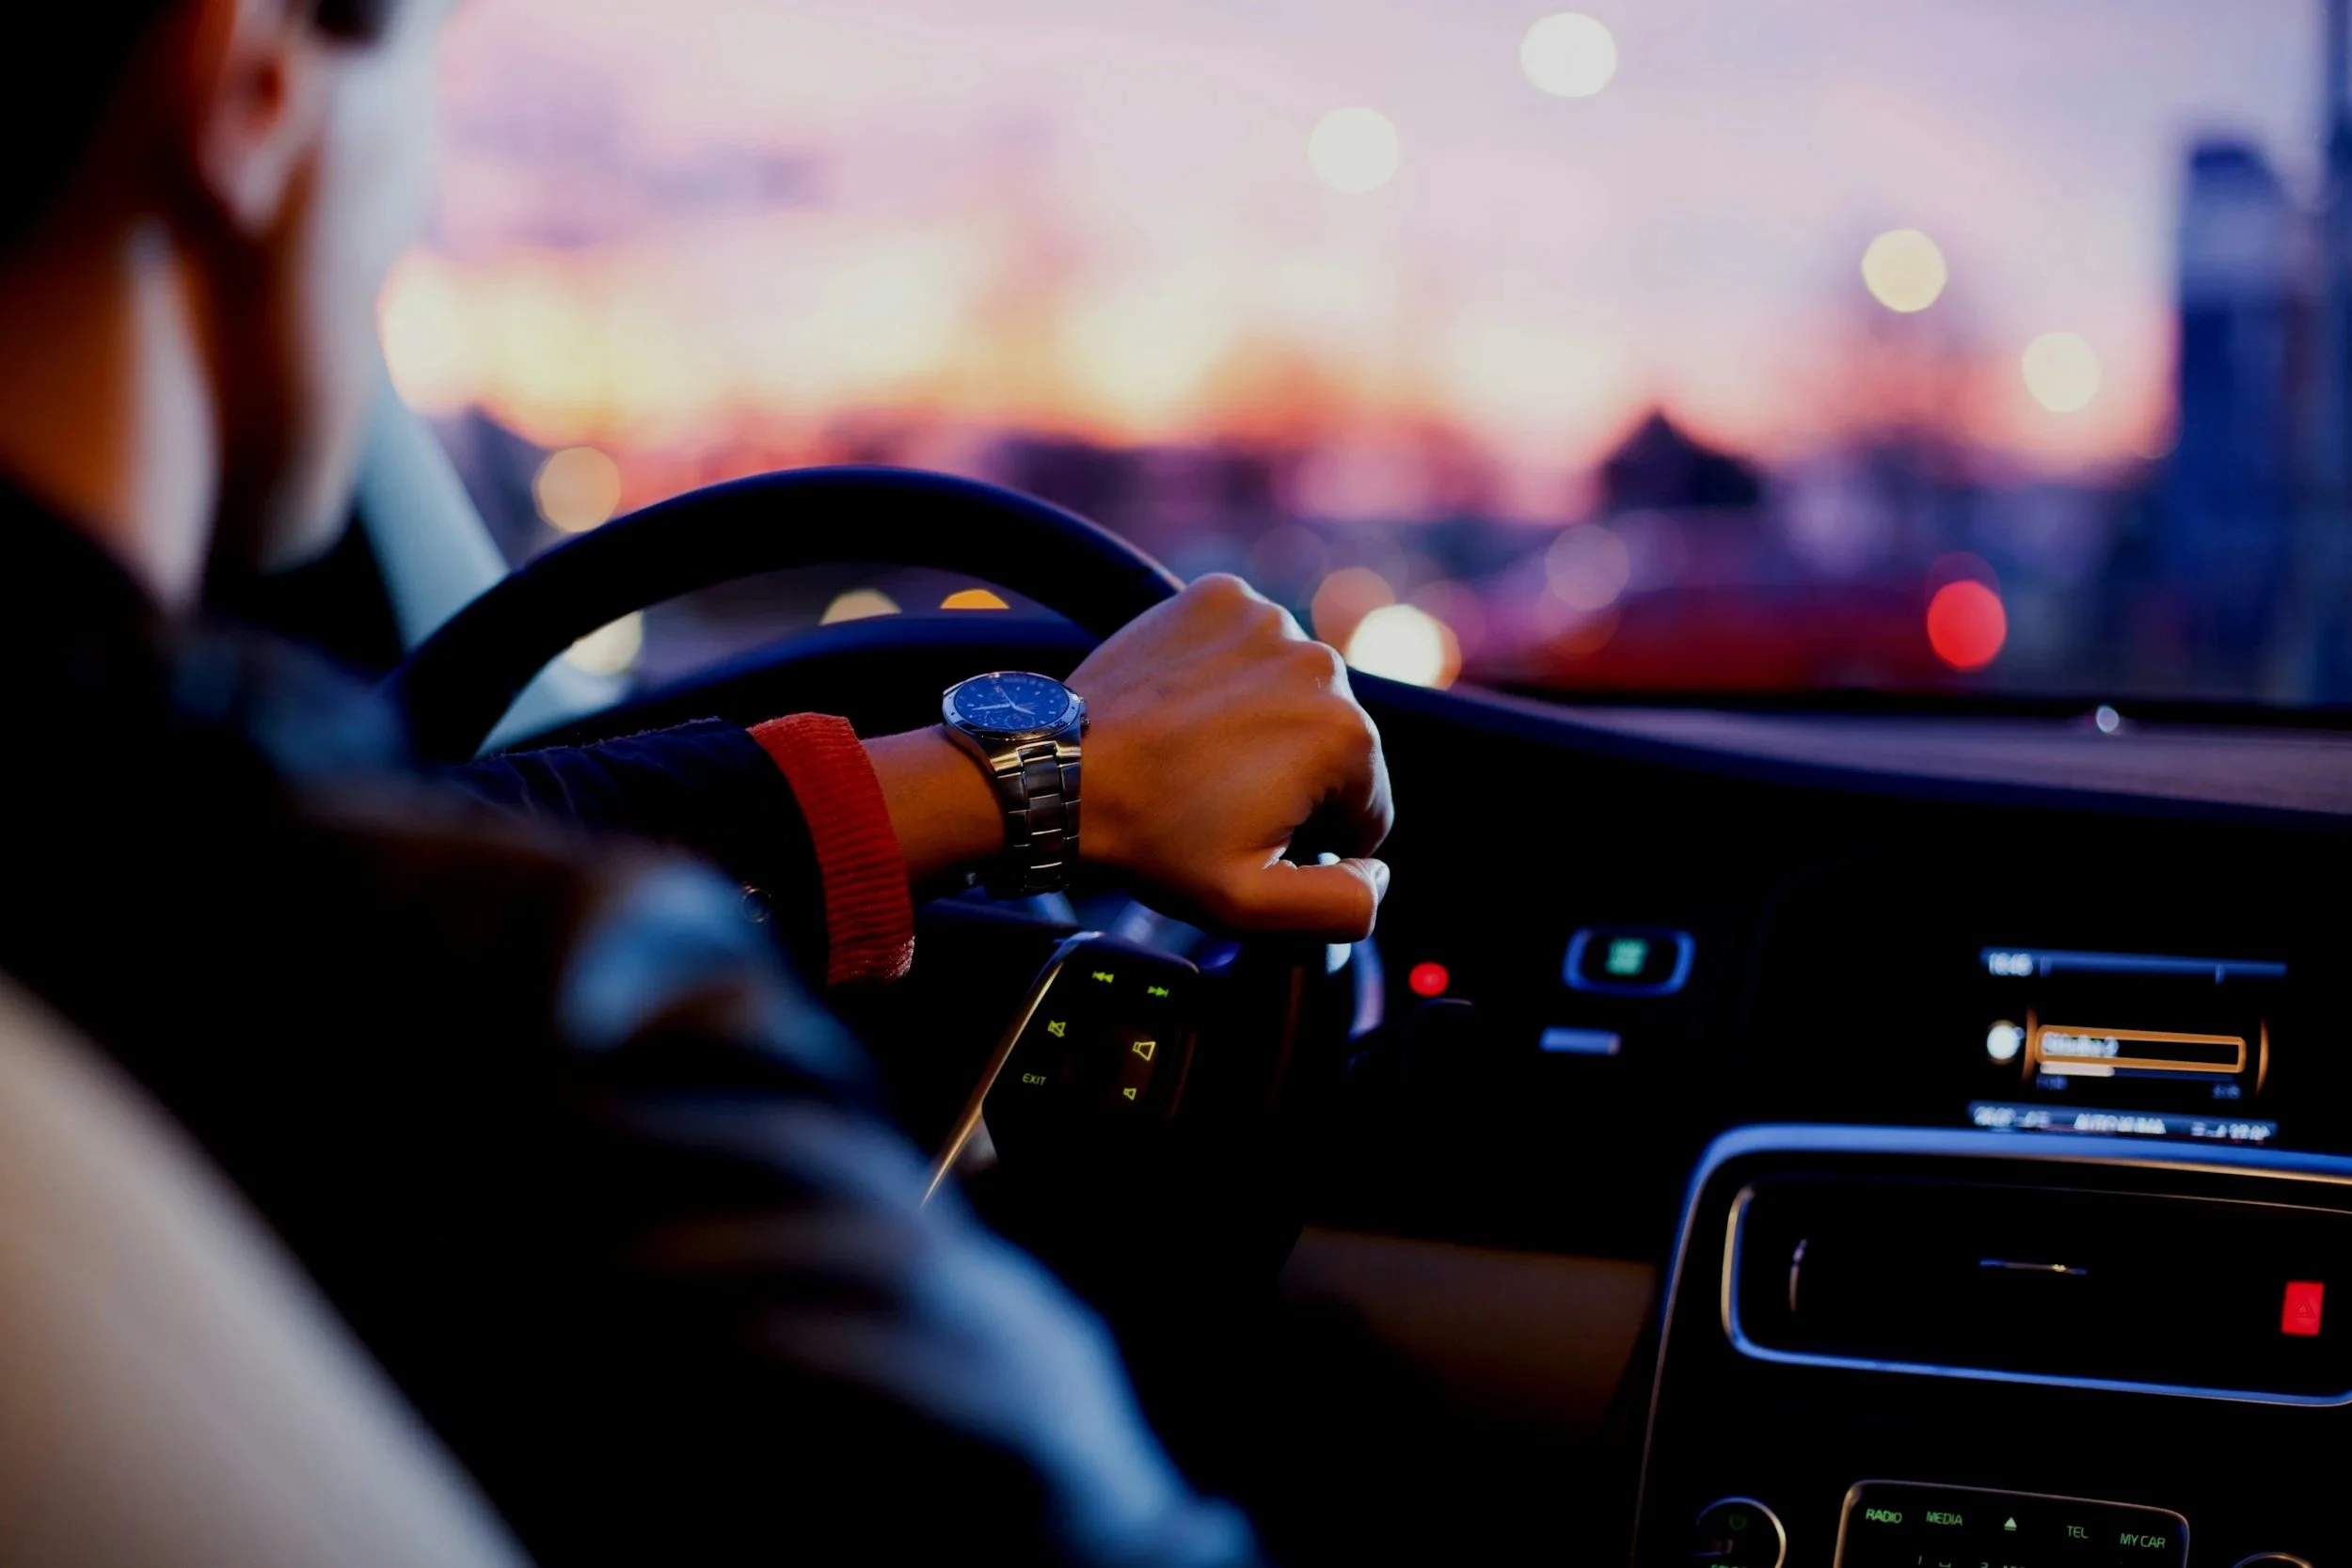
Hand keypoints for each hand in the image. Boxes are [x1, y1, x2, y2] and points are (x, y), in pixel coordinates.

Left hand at [864, 575, 1392, 940]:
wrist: (1060, 772)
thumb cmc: (1151, 838)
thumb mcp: (1252, 906)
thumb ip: (1342, 905)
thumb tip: (1378, 873)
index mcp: (1346, 736)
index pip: (1368, 807)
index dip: (1315, 837)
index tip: (1252, 834)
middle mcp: (1320, 662)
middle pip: (1334, 743)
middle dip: (1291, 777)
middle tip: (1217, 799)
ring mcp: (1267, 619)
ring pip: (1294, 691)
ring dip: (1264, 722)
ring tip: (1198, 754)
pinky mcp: (1220, 596)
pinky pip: (1250, 644)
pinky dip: (1230, 673)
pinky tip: (1189, 708)